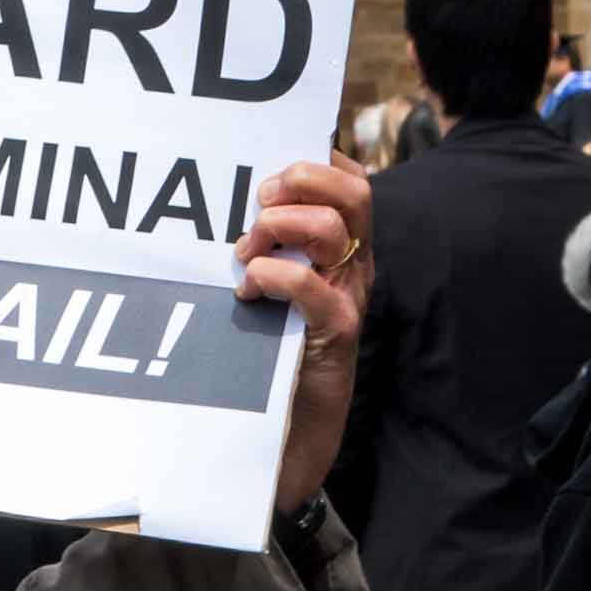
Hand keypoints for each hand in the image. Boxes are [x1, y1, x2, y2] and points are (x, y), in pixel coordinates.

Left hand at [235, 160, 374, 517]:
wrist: (293, 429)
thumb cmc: (272, 351)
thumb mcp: (273, 286)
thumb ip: (267, 245)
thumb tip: (234, 204)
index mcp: (344, 249)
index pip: (352, 180)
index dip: (318, 162)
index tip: (271, 176)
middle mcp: (355, 267)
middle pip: (354, 193)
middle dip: (300, 182)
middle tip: (258, 203)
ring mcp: (349, 298)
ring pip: (331, 229)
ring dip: (278, 227)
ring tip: (247, 252)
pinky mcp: (334, 333)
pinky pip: (310, 285)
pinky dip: (272, 274)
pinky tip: (248, 289)